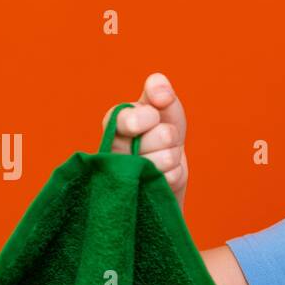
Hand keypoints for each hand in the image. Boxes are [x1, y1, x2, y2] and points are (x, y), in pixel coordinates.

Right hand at [102, 72, 188, 206]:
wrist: (168, 168)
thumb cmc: (163, 133)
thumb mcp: (165, 108)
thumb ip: (160, 92)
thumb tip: (160, 88)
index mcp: (114, 123)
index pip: (121, 119)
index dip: (143, 118)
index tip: (154, 116)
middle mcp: (111, 149)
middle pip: (148, 139)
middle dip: (165, 135)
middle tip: (165, 137)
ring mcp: (122, 175)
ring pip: (158, 162)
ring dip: (170, 156)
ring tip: (164, 155)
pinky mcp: (136, 195)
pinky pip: (166, 179)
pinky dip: (173, 174)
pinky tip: (164, 174)